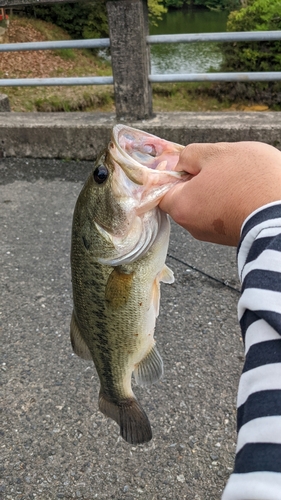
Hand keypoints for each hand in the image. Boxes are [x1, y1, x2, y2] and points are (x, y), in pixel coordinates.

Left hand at [159, 141, 280, 245]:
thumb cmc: (251, 181)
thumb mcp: (218, 153)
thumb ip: (191, 155)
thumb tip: (180, 164)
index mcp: (182, 206)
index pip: (162, 190)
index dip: (171, 172)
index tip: (186, 162)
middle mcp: (192, 226)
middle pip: (185, 197)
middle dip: (198, 179)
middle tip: (219, 165)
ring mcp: (212, 235)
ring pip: (206, 205)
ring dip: (217, 189)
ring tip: (238, 177)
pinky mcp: (230, 236)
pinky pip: (222, 214)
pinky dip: (229, 202)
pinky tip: (245, 191)